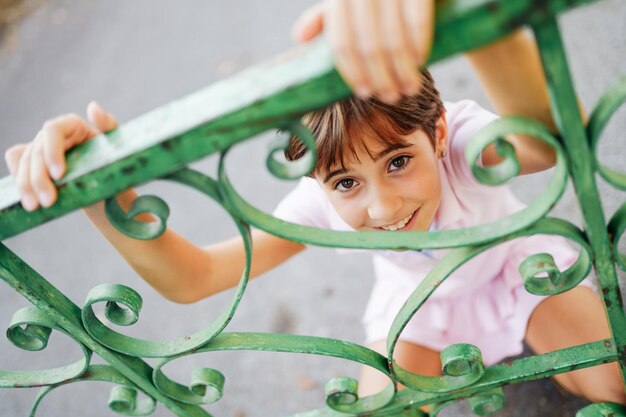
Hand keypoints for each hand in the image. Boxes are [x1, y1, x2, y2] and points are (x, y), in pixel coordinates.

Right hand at [4, 102, 117, 210]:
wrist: (106, 181)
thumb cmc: (114, 160)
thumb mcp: (117, 144)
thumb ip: (107, 124)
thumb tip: (93, 108)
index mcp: (71, 125)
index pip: (52, 130)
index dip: (51, 151)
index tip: (59, 175)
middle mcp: (51, 134)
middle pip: (36, 151)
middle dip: (39, 178)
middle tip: (48, 201)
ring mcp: (39, 147)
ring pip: (23, 163)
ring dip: (26, 186)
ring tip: (34, 206)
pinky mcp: (32, 162)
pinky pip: (17, 167)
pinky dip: (18, 181)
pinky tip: (26, 198)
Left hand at [292, 0, 433, 102]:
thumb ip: (325, 16)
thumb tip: (299, 38)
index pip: (342, 44)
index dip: (353, 72)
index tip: (365, 93)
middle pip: (367, 46)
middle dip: (380, 78)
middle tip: (391, 98)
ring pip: (393, 38)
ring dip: (402, 70)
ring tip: (409, 88)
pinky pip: (416, 19)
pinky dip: (419, 44)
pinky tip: (421, 62)